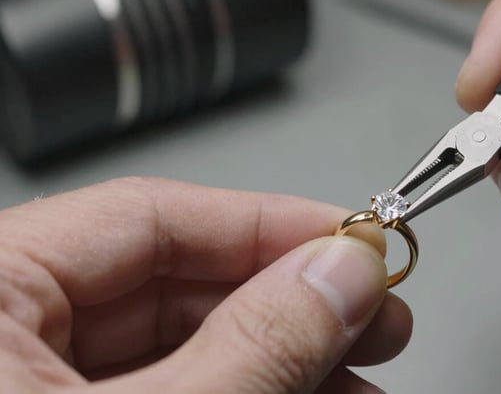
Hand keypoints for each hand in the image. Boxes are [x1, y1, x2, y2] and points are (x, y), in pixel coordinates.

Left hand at [0, 177, 410, 392]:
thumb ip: (252, 346)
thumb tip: (340, 275)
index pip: (150, 214)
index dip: (270, 223)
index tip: (354, 241)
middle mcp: (1, 325)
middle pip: (173, 284)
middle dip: (292, 303)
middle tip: (373, 318)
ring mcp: (27, 378)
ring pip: (178, 346)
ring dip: (282, 358)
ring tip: (360, 381)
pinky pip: (161, 389)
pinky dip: (243, 389)